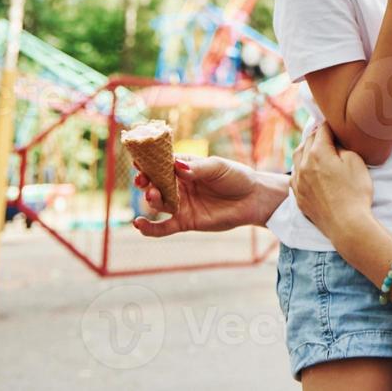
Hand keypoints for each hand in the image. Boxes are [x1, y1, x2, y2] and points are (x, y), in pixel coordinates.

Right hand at [131, 154, 287, 237]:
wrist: (252, 199)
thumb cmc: (235, 177)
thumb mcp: (218, 167)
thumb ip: (197, 168)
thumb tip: (177, 166)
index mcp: (184, 166)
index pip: (162, 164)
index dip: (149, 163)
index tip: (138, 162)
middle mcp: (178, 185)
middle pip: (155, 183)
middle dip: (146, 181)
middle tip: (143, 180)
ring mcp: (180, 204)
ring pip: (158, 203)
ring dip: (151, 199)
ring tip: (152, 195)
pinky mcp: (185, 222)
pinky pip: (163, 227)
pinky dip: (150, 228)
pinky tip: (138, 224)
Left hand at [291, 122, 375, 242]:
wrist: (347, 225)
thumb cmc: (356, 192)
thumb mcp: (355, 161)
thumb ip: (342, 147)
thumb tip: (334, 144)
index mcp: (318, 153)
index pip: (322, 129)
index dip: (331, 124)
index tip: (336, 122)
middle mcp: (303, 164)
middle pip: (308, 140)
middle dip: (317, 134)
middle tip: (328, 133)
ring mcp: (299, 182)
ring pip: (297, 157)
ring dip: (306, 149)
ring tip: (315, 148)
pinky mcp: (299, 196)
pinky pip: (295, 175)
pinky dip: (301, 167)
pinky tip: (307, 169)